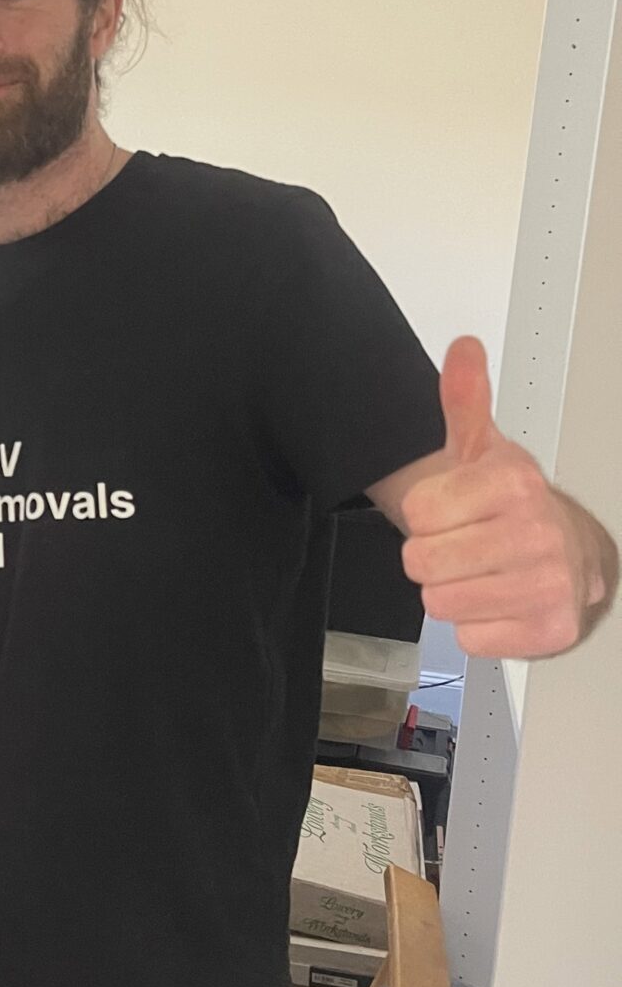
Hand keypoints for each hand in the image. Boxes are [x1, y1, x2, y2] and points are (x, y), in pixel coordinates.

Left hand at [400, 337, 606, 659]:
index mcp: (516, 484)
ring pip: (440, 603)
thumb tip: (463, 348)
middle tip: (461, 545)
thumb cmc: (513, 505)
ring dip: (450, 591)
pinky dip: (476, 625)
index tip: (452, 510)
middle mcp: (538, 533)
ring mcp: (548, 585)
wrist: (570, 554)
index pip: (417, 511)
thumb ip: (464, 399)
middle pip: (421, 562)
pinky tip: (497, 602)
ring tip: (479, 572)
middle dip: (431, 557)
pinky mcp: (548, 630)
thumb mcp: (482, 447)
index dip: (424, 515)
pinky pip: (468, 637)